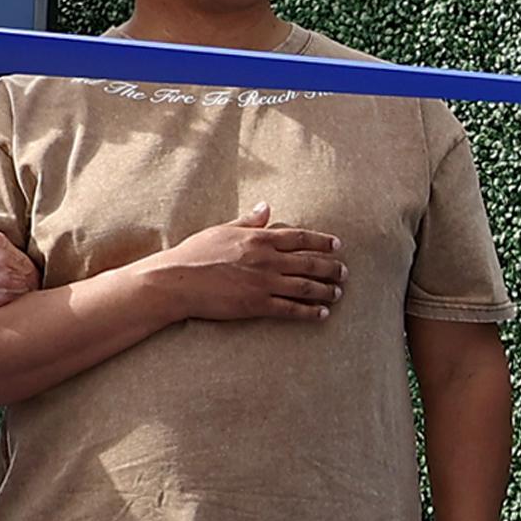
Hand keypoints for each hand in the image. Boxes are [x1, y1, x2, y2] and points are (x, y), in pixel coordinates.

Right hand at [146, 204, 342, 321]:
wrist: (176, 281)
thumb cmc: (195, 253)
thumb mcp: (222, 230)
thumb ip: (248, 221)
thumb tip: (266, 206)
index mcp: (259, 238)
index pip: (301, 238)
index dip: (323, 242)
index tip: (338, 246)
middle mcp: (267, 259)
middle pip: (310, 263)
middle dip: (331, 268)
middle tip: (344, 272)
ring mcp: (264, 283)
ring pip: (306, 287)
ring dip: (326, 290)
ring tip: (338, 293)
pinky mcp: (257, 305)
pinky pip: (291, 309)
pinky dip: (310, 311)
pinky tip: (322, 313)